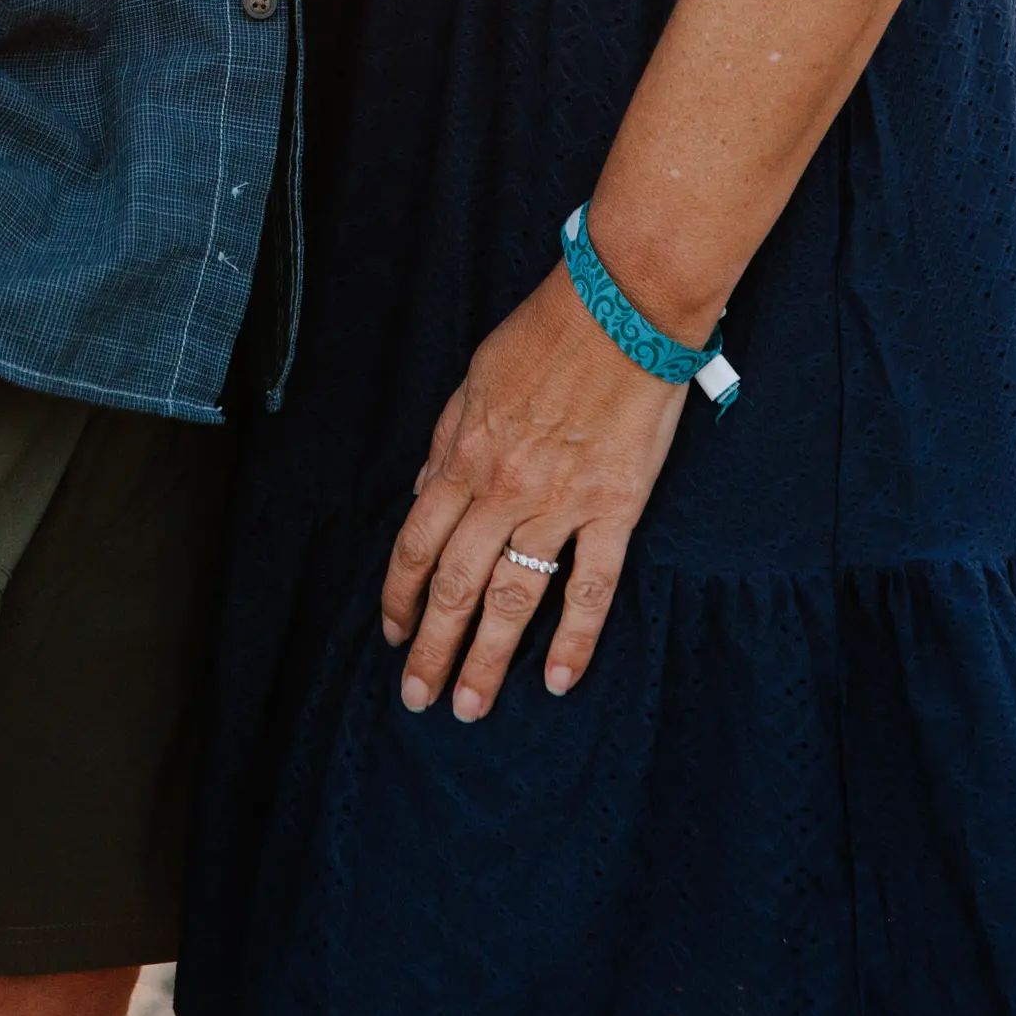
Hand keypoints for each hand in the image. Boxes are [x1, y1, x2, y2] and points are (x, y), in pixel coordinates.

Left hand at [380, 265, 685, 719]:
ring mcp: (559, 503)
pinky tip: (559, 681)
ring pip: (512, 598)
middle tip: (420, 698)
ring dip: (486, 659)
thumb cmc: (547, 331)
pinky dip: (574, 640)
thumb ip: (449, 441)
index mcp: (464, 455)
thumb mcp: (475, 378)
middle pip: (456, 584)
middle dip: (433, 647)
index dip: (401, 596)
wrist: (622, 306)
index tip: (394, 635)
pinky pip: (590, 587)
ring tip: (470, 709)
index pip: (417, 544)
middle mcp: (503, 489)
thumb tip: (427, 493)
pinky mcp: (614, 509)